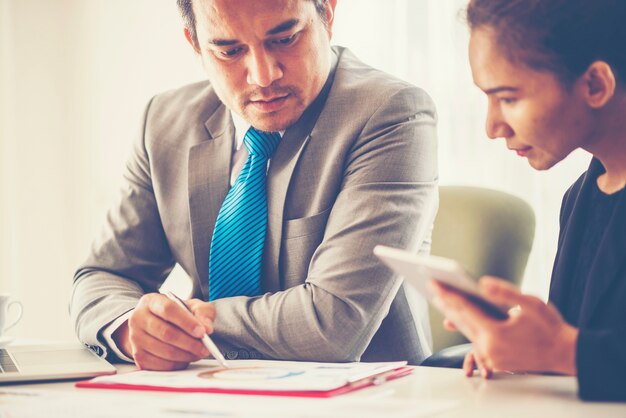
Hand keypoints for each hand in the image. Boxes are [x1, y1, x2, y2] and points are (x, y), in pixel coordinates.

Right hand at [112, 293, 215, 370]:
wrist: (156, 324)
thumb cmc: (177, 314)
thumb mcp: (192, 306)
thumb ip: (203, 313)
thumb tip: (207, 329)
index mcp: (151, 301)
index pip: (168, 310)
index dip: (187, 322)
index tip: (202, 332)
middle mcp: (138, 318)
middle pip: (166, 333)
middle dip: (189, 343)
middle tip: (205, 348)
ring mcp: (135, 338)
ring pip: (163, 351)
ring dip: (185, 355)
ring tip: (198, 353)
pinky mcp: (137, 356)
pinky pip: (159, 365)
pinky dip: (176, 364)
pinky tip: (185, 359)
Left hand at [432, 277, 577, 375]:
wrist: (564, 353)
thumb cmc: (550, 327)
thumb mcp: (531, 304)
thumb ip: (504, 293)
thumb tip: (481, 282)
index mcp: (495, 334)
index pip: (465, 309)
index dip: (448, 294)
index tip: (434, 283)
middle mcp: (489, 349)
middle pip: (461, 321)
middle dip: (446, 303)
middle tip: (432, 287)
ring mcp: (491, 358)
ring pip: (467, 332)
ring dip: (454, 315)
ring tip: (441, 300)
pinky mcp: (495, 361)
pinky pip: (475, 342)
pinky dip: (467, 328)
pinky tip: (457, 318)